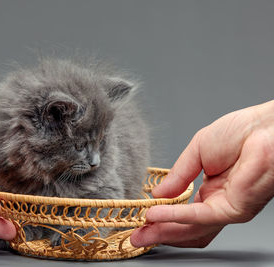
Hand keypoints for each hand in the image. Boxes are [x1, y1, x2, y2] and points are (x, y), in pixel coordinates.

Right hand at [131, 100, 273, 247]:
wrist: (265, 127)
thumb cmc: (241, 133)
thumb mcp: (196, 153)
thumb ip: (176, 176)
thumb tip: (157, 194)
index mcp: (211, 190)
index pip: (182, 211)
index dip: (161, 216)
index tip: (141, 217)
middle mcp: (218, 203)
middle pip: (185, 227)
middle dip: (158, 233)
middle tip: (136, 236)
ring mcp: (226, 209)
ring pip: (190, 228)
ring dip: (164, 231)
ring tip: (141, 232)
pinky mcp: (232, 209)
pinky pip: (198, 217)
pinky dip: (174, 216)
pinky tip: (155, 214)